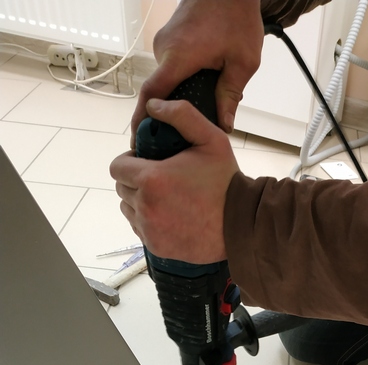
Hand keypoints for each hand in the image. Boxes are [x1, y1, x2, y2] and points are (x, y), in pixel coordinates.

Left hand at [111, 99, 238, 263]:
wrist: (241, 225)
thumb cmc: (226, 183)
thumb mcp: (212, 139)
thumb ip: (182, 115)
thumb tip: (153, 105)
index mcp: (152, 179)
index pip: (117, 167)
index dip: (130, 161)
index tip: (146, 162)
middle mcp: (146, 206)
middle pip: (121, 188)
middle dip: (135, 181)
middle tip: (160, 179)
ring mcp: (150, 229)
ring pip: (128, 210)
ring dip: (139, 201)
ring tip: (164, 198)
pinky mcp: (156, 246)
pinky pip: (139, 229)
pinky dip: (149, 222)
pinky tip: (169, 215)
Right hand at [130, 0, 262, 145]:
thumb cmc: (237, 15)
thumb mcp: (243, 61)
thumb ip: (231, 95)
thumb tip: (224, 125)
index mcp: (179, 56)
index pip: (152, 94)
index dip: (142, 118)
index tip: (137, 138)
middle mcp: (165, 49)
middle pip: (161, 90)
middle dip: (172, 113)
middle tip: (185, 134)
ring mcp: (165, 42)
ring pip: (168, 79)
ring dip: (181, 95)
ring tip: (201, 108)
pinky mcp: (170, 39)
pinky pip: (172, 67)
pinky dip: (183, 80)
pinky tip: (201, 87)